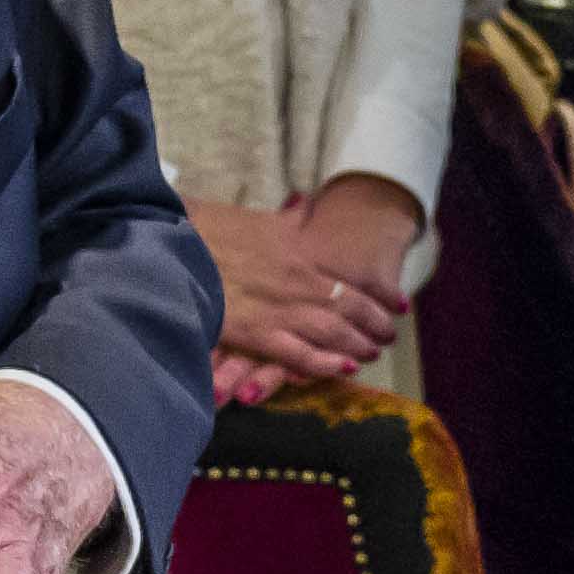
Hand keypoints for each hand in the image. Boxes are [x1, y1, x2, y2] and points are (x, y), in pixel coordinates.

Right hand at [190, 194, 401, 395]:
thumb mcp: (257, 218)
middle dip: (374, 326)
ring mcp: (278, 310)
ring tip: (371, 354)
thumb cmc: (210, 229)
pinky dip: (324, 364)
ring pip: (332, 333)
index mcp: (299, 254)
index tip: (398, 307)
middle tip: (388, 338)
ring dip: (357, 346)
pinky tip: (344, 369)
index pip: (351, 281)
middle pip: (349, 309)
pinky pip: (298, 354)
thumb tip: (306, 203)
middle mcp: (297, 283)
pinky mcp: (254, 334)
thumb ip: (287, 217)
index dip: (379, 298)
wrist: (174, 246)